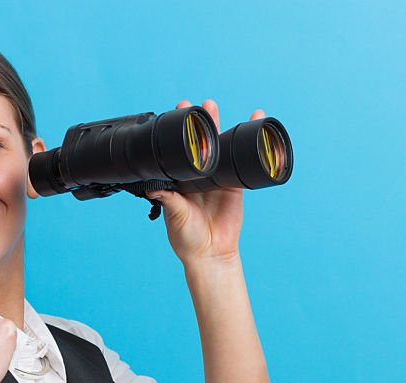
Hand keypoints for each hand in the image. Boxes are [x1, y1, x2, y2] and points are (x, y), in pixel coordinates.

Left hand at [147, 99, 265, 268]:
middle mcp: (197, 177)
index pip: (178, 150)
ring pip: (221, 149)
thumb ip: (167, 200)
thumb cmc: (187, 239)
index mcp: (179, 180)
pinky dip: (249, 146)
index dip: (178, 131)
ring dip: (223, 128)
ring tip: (223, 109)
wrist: (211, 254)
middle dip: (202, 123)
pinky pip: (242, 163)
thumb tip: (151, 185)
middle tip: (203, 105)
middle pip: (201, 144)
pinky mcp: (234, 186)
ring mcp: (216, 180)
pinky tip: (254, 127)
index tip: (178, 111)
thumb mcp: (174, 217)